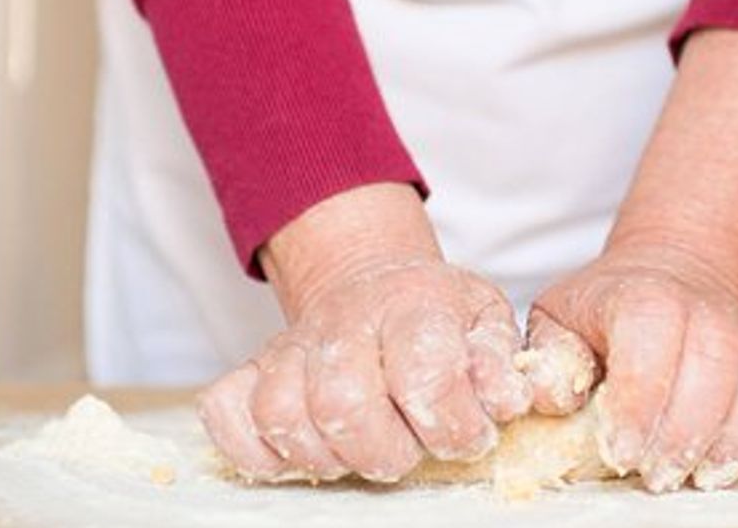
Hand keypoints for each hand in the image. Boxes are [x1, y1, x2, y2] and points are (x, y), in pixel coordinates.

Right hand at [197, 185, 530, 481]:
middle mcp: (344, 320)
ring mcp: (290, 345)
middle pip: (344, 403)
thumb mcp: (485, 322)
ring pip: (283, 414)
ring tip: (358, 449)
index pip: (424, 370)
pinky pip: (226, 413)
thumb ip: (498, 362)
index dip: (451, 420)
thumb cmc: (434, 317)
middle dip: (384, 450)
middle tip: (406, 450)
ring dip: (325, 454)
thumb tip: (510, 399)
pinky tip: (297, 450)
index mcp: (412, 304)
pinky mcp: (250, 369)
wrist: (372, 283)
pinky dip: (254, 447)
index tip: (466, 434)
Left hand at [527, 241, 737, 491]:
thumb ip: (548, 358)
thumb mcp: (559, 321)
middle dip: (687, 432)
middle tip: (660, 477)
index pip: (650, 331)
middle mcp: (708, 304)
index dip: (639, 398)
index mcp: (643, 294)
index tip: (621, 452)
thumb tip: (550, 395)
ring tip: (708, 476)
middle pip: (714, 361)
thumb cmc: (608, 313)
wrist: (670, 273)